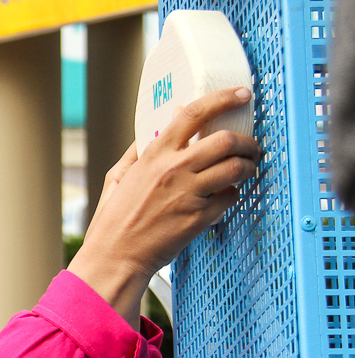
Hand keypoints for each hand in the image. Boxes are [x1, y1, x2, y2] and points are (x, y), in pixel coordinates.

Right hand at [69, 87, 260, 327]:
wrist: (116, 256)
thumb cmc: (114, 220)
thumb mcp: (118, 177)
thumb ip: (140, 149)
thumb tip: (163, 124)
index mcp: (154, 155)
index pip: (194, 114)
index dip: (223, 99)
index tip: (241, 94)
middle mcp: (174, 170)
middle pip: (226, 140)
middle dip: (247, 141)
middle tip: (251, 145)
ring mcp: (189, 194)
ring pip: (236, 168)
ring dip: (249, 166)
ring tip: (247, 169)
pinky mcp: (199, 218)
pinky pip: (230, 197)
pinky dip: (233, 194)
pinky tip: (226, 195)